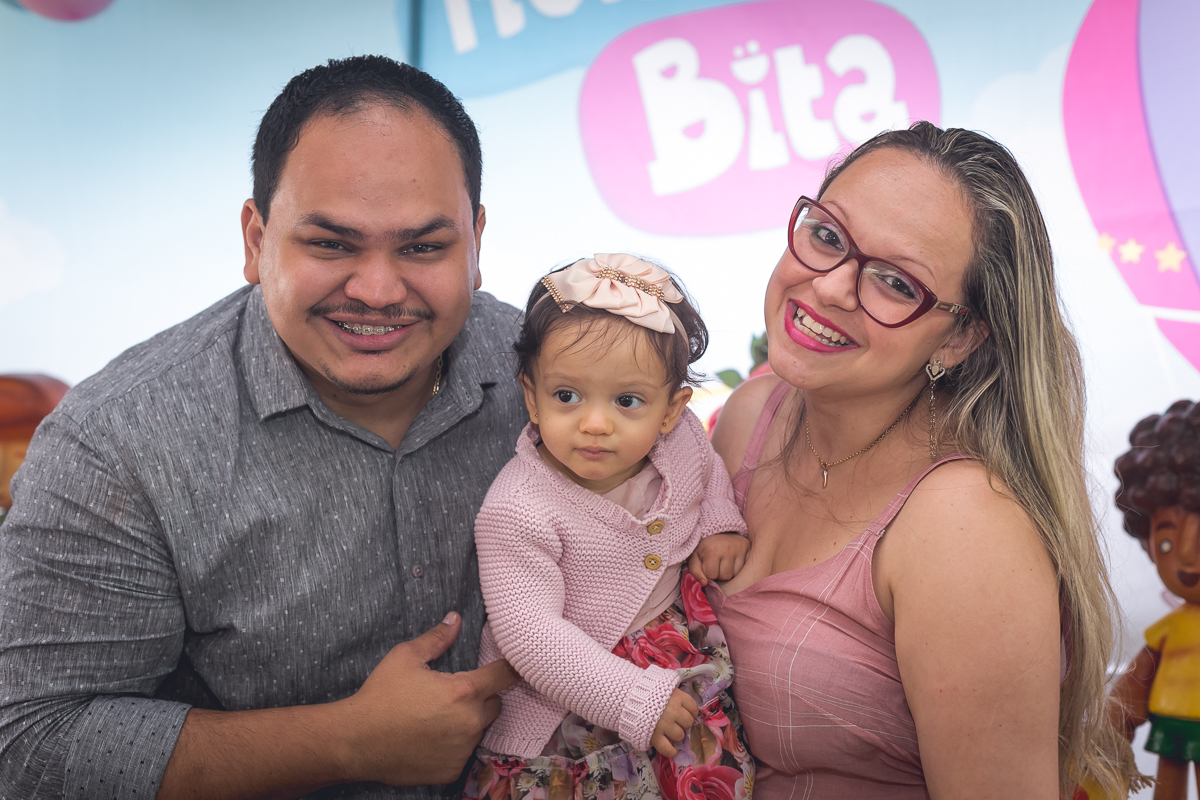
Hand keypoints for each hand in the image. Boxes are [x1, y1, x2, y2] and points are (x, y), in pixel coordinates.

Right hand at [335, 612, 519, 785]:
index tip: (513, 666)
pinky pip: (463, 753)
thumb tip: (455, 619)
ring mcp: (463, 749)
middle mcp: (470, 722)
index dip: (510, 668)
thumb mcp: (406, 657)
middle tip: (453, 694)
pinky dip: (453, 746)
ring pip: (478, 729)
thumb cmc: (380, 695)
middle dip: (481, 697)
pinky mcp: (452, 771)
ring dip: (467, 722)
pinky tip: (430, 738)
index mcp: (464, 691)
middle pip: (494, 704)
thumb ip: (437, 638)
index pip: (505, 675)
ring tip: (437, 717)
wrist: (356, 741)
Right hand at [649, 689, 697, 756]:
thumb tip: (685, 703)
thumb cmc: (645, 690)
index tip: (687, 713)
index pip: (693, 707)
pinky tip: (673, 749)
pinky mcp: (654, 737)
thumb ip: (674, 693)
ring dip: (676, 735)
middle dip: (683, 723)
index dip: (691, 712)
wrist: (624, 696)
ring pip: (679, 736)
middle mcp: (673, 711)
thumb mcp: (662, 685)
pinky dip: (672, 751)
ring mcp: (664, 725)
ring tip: (670, 732)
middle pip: (687, 722)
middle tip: (676, 722)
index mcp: (676, 697)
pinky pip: (668, 749)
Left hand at [687, 533, 749, 585]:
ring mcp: (739, 548)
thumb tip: (704, 583)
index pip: (712, 576)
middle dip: (719, 575)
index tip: (708, 567)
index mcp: (711, 550)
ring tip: (724, 564)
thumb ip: (695, 571)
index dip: (709, 574)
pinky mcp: (747, 547)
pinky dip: (738, 568)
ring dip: (729, 573)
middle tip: (717, 566)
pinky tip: (733, 561)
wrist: (717, 531)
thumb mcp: (694, 557)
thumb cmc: (704, 548)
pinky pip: (744, 568)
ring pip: (736, 574)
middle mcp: (727, 548)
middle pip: (725, 577)